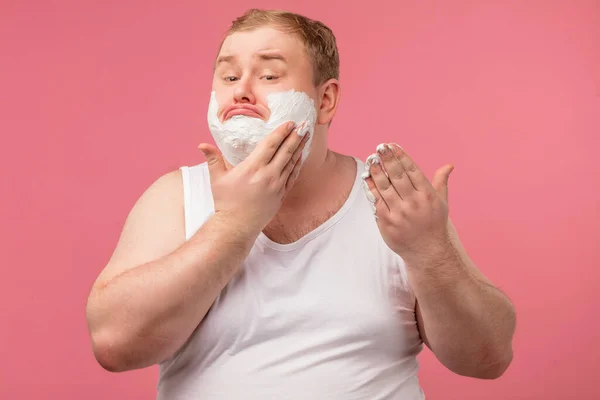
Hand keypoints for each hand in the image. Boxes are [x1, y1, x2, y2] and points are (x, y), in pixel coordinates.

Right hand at [198, 121, 308, 234]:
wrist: (236, 227)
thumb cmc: (225, 203)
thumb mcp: (216, 179)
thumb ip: (213, 159)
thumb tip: (202, 144)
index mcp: (252, 168)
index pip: (271, 145)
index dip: (282, 132)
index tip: (290, 123)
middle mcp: (268, 175)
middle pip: (286, 151)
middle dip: (296, 136)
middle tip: (304, 124)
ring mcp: (277, 186)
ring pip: (292, 162)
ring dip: (300, 148)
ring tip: (306, 136)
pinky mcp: (281, 195)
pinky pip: (293, 176)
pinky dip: (298, 164)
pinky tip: (300, 157)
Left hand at [363, 143, 453, 259]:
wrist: (427, 252)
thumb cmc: (434, 225)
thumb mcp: (441, 203)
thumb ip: (441, 182)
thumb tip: (449, 165)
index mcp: (427, 195)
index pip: (412, 171)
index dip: (401, 156)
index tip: (392, 145)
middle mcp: (413, 203)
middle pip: (398, 176)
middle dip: (388, 160)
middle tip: (379, 147)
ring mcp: (399, 213)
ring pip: (385, 187)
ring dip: (376, 172)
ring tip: (371, 159)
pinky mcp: (386, 222)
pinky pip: (376, 202)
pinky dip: (371, 189)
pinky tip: (366, 178)